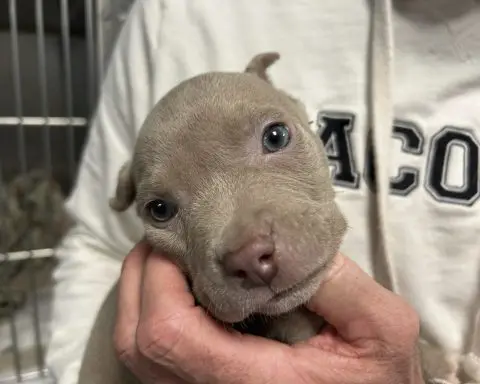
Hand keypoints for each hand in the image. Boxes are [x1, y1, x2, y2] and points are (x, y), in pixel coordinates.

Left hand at [114, 241, 423, 383]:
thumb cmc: (375, 377)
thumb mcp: (381, 327)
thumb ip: (338, 282)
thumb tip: (279, 241)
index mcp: (254, 380)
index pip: (170, 333)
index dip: (158, 278)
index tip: (179, 235)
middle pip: (138, 343)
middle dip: (141, 277)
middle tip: (167, 236)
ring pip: (138, 352)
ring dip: (142, 294)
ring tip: (171, 255)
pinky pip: (155, 356)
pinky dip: (152, 312)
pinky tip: (181, 285)